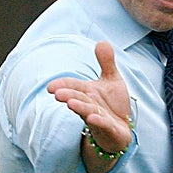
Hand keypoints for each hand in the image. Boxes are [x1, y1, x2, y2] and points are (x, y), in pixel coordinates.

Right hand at [47, 41, 131, 169]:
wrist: (122, 129)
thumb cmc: (112, 105)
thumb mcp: (112, 80)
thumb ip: (106, 63)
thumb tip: (102, 41)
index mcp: (88, 92)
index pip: (73, 87)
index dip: (62, 86)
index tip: (50, 87)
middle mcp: (90, 105)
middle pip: (78, 99)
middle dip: (68, 96)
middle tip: (58, 94)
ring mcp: (99, 119)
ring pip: (88, 112)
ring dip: (80, 108)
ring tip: (70, 104)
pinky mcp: (110, 130)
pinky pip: (103, 125)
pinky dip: (98, 122)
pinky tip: (93, 119)